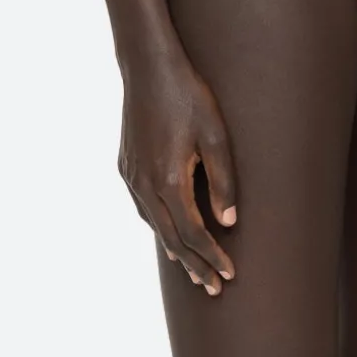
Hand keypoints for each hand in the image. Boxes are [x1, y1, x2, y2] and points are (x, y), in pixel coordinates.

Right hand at [118, 45, 238, 295]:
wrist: (148, 68)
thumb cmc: (188, 96)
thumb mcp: (216, 135)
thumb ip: (223, 181)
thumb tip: (228, 221)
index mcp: (168, 181)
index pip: (194, 233)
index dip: (213, 256)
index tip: (230, 274)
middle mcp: (144, 185)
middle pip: (173, 238)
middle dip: (195, 265)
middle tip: (213, 289)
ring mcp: (131, 176)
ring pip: (154, 226)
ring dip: (175, 250)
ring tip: (193, 270)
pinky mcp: (125, 166)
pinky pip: (143, 208)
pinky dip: (159, 227)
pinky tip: (169, 233)